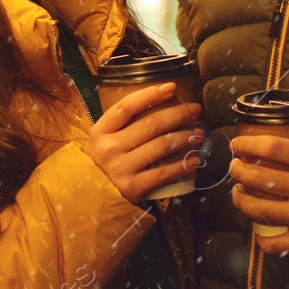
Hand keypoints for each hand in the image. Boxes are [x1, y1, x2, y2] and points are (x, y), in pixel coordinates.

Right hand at [86, 82, 205, 203]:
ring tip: (198, 134)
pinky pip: (164, 172)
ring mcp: (121, 168)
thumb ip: (121, 127)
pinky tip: (194, 159)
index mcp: (100, 132)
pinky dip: (183, 164)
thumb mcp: (101, 142)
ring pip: (161, 146)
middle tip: (194, 110)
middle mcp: (109, 148)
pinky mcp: (132, 188)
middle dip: (178, 114)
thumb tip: (158, 107)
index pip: (126, 107)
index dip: (151, 95)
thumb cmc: (100, 166)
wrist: (89, 200)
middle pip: (150, 125)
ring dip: (185, 138)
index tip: (171, 87)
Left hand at [228, 132, 288, 258]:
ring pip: (258, 208)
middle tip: (233, 168)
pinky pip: (273, 242)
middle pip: (259, 175)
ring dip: (240, 199)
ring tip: (237, 193)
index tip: (237, 145)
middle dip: (238, 170)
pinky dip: (260, 237)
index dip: (248, 144)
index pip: (274, 147)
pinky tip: (256, 230)